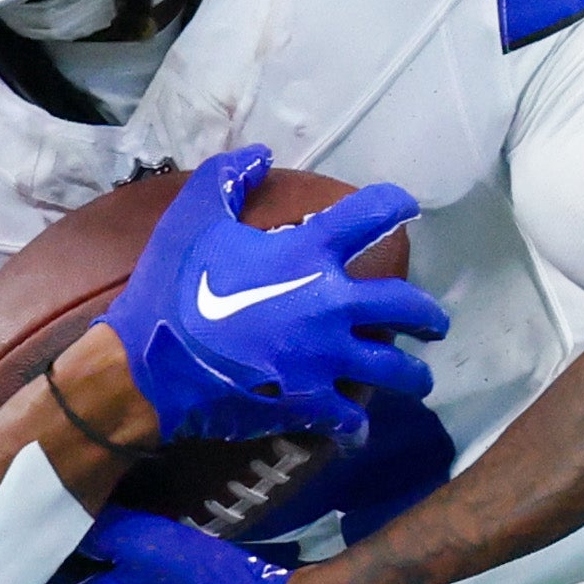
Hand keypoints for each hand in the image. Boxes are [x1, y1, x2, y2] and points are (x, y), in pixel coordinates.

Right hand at [121, 141, 446, 439]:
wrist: (149, 366)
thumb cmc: (171, 287)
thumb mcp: (192, 217)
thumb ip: (227, 178)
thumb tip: (260, 154)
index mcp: (308, 253)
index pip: (371, 214)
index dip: (396, 204)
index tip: (408, 207)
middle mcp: (331, 304)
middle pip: (406, 306)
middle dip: (428, 315)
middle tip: (434, 323)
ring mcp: (325, 358)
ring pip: (395, 370)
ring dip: (413, 376)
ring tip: (418, 380)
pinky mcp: (310, 402)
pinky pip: (350, 418)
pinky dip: (356, 426)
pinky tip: (357, 430)